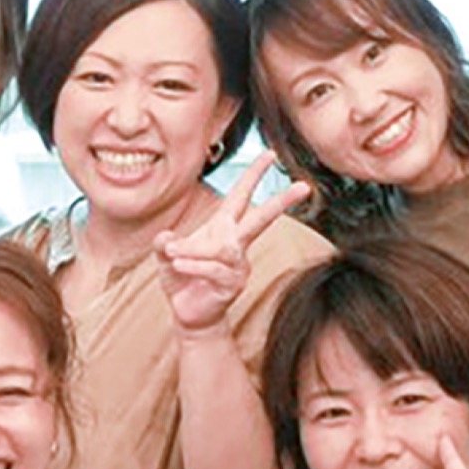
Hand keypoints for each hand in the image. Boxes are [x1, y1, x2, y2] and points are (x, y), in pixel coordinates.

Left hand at [154, 151, 310, 333]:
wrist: (188, 315)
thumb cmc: (182, 280)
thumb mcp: (166, 257)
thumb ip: (163, 244)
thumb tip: (165, 239)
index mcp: (223, 228)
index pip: (241, 196)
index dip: (254, 174)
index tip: (269, 153)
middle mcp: (236, 244)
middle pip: (261, 218)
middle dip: (282, 201)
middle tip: (304, 186)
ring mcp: (239, 265)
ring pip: (225, 248)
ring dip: (195, 250)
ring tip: (174, 256)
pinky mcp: (234, 284)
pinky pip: (215, 268)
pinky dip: (194, 265)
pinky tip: (179, 265)